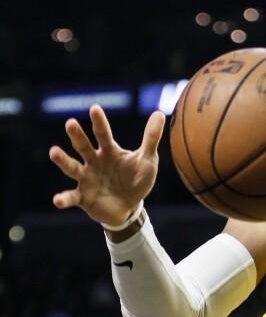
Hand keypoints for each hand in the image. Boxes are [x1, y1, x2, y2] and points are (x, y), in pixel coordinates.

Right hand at [50, 105, 165, 225]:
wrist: (130, 208)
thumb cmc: (137, 180)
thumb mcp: (147, 160)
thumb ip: (151, 138)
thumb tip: (159, 113)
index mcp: (109, 151)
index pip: (103, 134)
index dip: (99, 122)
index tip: (95, 108)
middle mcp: (94, 162)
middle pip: (83, 146)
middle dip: (77, 135)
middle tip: (71, 123)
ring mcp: (86, 179)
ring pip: (72, 167)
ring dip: (63, 160)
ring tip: (54, 152)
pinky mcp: (83, 197)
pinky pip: (71, 197)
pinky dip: (64, 198)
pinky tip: (57, 200)